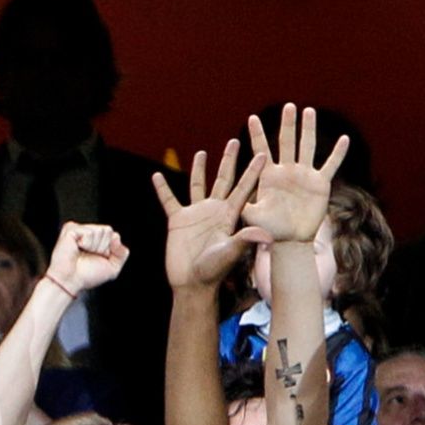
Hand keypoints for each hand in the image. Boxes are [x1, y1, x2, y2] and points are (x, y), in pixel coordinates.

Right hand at [42, 222, 128, 296]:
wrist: (70, 281)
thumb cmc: (86, 276)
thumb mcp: (113, 267)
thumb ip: (122, 253)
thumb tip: (116, 237)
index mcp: (97, 240)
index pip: (114, 235)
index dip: (110, 250)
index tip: (98, 258)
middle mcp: (88, 233)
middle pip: (108, 231)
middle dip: (102, 247)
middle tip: (89, 256)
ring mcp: (79, 230)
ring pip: (100, 231)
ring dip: (93, 247)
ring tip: (82, 253)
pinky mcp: (70, 229)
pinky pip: (89, 232)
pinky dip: (86, 243)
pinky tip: (77, 248)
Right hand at [152, 139, 267, 290]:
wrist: (193, 283)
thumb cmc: (214, 271)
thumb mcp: (231, 253)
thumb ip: (246, 240)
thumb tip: (267, 234)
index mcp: (230, 215)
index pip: (244, 187)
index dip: (253, 171)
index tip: (262, 153)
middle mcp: (215, 210)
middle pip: (223, 179)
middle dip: (229, 160)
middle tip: (235, 140)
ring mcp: (196, 214)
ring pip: (197, 185)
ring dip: (199, 169)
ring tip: (201, 152)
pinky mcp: (178, 220)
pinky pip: (169, 200)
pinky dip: (162, 189)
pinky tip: (157, 176)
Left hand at [241, 104, 347, 248]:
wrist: (290, 240)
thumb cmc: (269, 230)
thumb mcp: (254, 217)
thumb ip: (247, 208)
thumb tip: (237, 204)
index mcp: (269, 176)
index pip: (261, 150)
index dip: (257, 135)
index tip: (251, 118)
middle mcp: (287, 171)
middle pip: (287, 142)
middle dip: (287, 124)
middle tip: (288, 106)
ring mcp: (304, 175)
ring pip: (307, 147)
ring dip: (308, 129)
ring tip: (308, 111)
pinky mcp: (320, 184)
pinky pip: (331, 165)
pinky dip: (338, 153)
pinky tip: (345, 138)